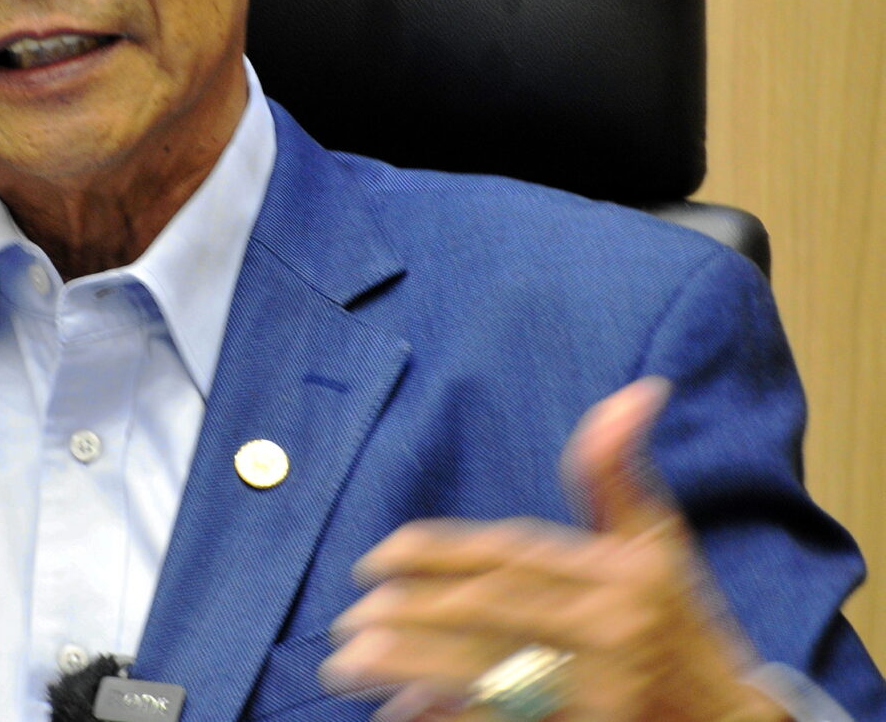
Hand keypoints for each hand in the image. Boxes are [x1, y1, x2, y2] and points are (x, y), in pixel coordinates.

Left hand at [319, 378, 787, 720]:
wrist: (733, 718)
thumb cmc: (681, 620)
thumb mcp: (657, 540)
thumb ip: (617, 472)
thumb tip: (636, 391)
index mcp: (621, 575)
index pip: (511, 555)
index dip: (438, 553)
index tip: (378, 556)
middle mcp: (613, 632)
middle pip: (493, 613)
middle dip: (411, 613)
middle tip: (350, 617)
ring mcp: (604, 693)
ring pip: (492, 673)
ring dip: (413, 670)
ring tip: (349, 664)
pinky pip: (508, 721)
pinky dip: (450, 717)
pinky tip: (401, 713)